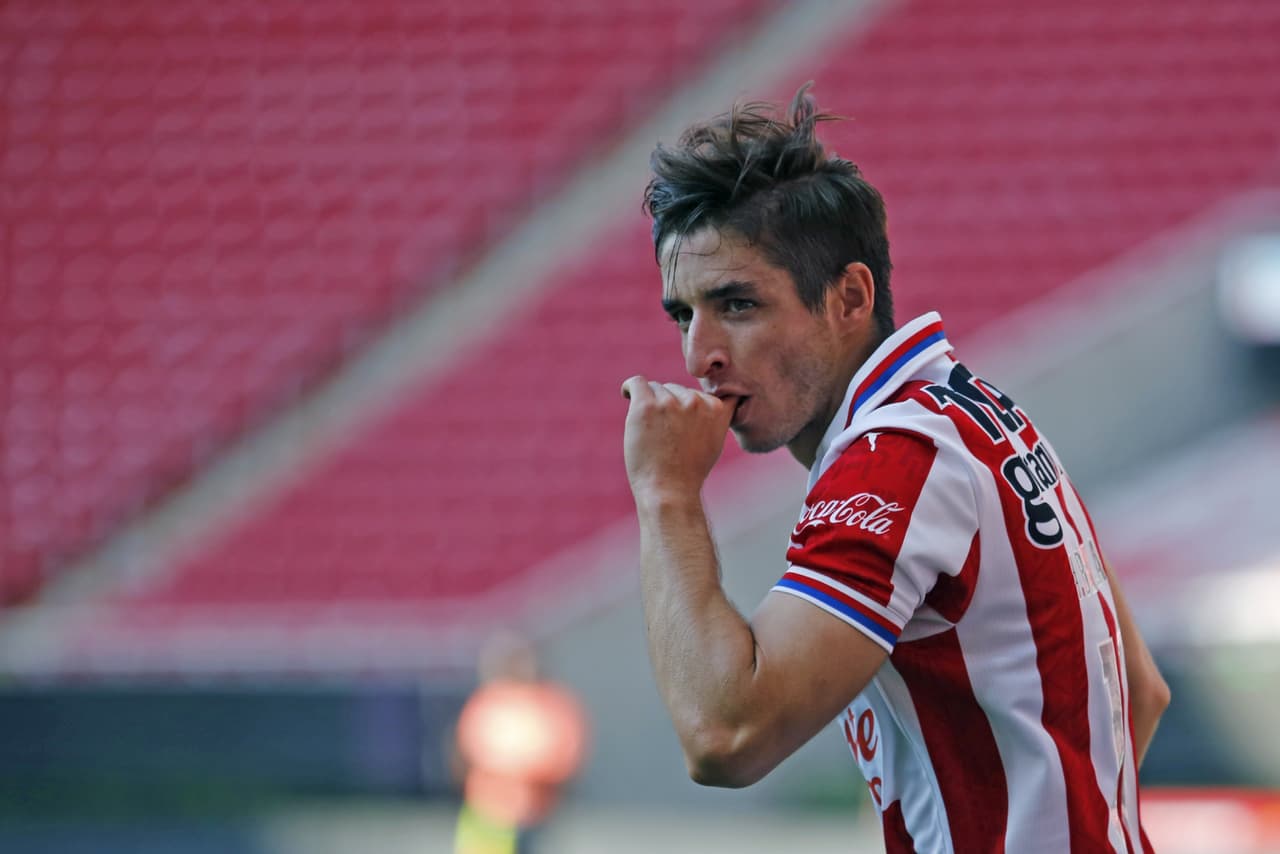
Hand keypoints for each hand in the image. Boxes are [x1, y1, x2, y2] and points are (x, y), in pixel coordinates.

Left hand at [621, 376, 736, 499]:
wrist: (668, 490)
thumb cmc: (689, 471)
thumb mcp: (715, 441)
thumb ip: (717, 416)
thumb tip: (717, 397)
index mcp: (716, 409)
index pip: (702, 394)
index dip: (691, 409)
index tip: (683, 423)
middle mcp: (695, 401)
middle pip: (676, 389)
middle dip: (669, 408)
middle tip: (665, 437)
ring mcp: (670, 402)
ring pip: (656, 389)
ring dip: (651, 405)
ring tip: (651, 433)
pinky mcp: (646, 406)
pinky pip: (637, 383)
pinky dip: (631, 388)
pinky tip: (627, 395)